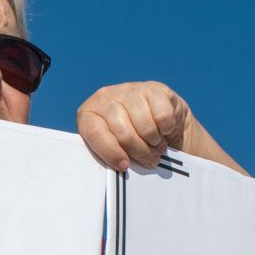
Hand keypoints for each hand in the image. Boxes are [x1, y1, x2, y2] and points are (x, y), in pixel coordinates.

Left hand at [76, 81, 196, 170]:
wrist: (157, 117)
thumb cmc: (130, 137)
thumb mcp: (113, 145)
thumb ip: (110, 153)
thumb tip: (120, 165)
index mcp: (88, 113)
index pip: (94, 134)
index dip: (111, 153)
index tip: (124, 166)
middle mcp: (105, 97)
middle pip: (124, 134)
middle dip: (140, 152)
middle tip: (149, 159)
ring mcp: (129, 90)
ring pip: (145, 127)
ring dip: (155, 142)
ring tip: (156, 145)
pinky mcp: (153, 88)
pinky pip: (163, 117)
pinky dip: (167, 129)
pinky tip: (163, 129)